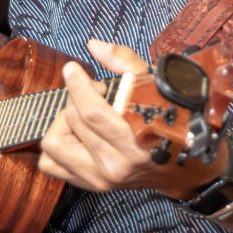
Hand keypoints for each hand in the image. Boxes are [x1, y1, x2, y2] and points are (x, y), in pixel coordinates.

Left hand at [37, 40, 210, 199]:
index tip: (72, 69)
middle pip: (73, 121)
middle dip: (78, 97)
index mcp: (135, 144)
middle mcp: (114, 166)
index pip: (91, 112)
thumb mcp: (157, 89)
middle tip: (96, 93)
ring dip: (63, 123)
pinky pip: (50, 163)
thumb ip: (125, 63)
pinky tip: (75, 134)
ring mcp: (99, 179)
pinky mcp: (88, 185)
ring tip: (83, 116)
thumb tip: (94, 46)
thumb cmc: (172, 126)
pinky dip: (57, 146)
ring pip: (53, 143)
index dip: (77, 85)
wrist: (182, 170)